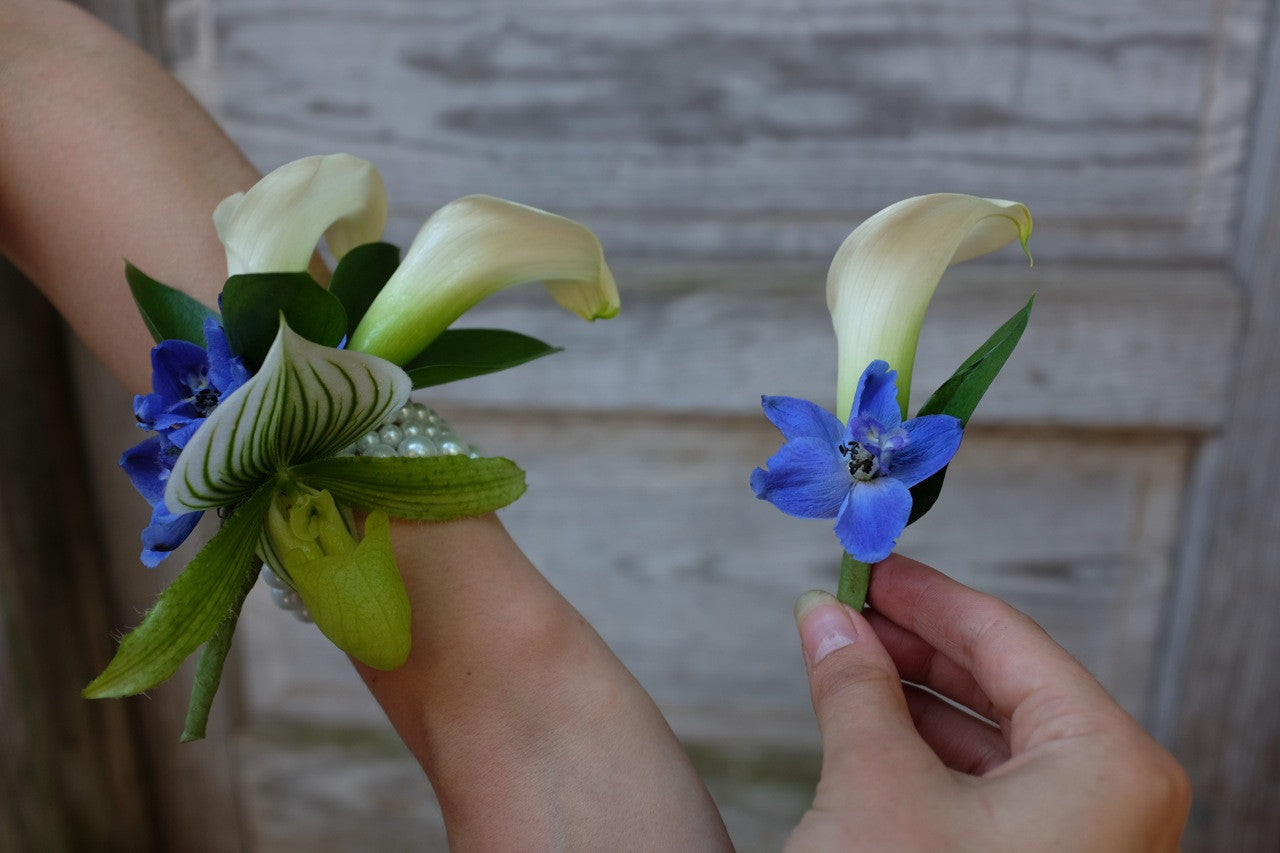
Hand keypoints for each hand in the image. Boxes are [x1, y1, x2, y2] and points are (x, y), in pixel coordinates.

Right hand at [789, 554, 1189, 851]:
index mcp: (1107, 762)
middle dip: (913, 644)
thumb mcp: (875, 783)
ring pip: (990, 737)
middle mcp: (1111, 799)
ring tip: (839, 657)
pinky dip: (921, 750)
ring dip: (910, 696)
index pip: (1008, 639)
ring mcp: (1081, 842)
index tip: (868, 566)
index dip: (927, 595)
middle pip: (1002, 683)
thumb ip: (853, 685)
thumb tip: (826, 616)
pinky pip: (985, 788)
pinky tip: (864, 721)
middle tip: (843, 609)